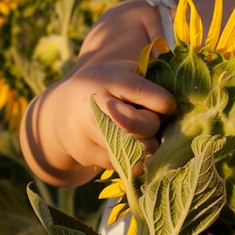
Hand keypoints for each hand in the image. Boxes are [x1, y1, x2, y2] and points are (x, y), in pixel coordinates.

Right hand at [55, 61, 175, 171]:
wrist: (59, 116)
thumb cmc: (101, 87)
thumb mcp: (117, 70)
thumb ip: (145, 71)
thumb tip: (175, 69)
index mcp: (108, 79)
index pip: (145, 93)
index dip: (165, 102)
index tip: (167, 105)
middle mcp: (97, 105)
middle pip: (144, 124)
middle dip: (155, 125)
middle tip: (151, 120)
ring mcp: (91, 133)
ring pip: (139, 149)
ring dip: (149, 145)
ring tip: (143, 135)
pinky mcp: (90, 155)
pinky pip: (129, 165)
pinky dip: (138, 160)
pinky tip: (133, 147)